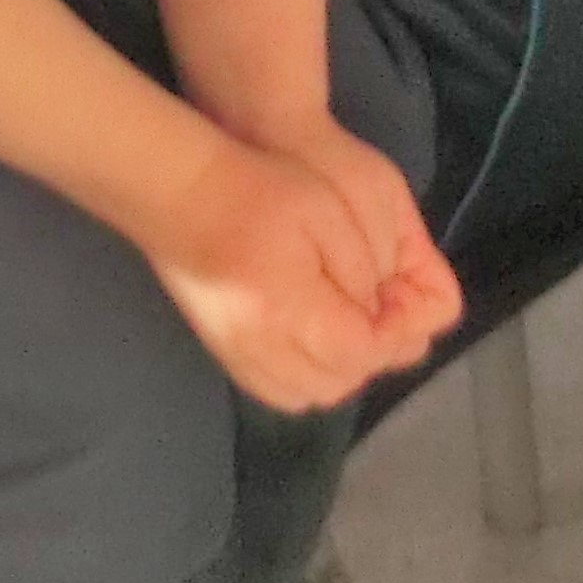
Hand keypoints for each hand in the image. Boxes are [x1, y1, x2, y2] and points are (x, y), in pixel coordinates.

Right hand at [148, 139, 456, 410]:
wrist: (177, 194)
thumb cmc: (257, 190)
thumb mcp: (325, 211)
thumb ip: (362, 268)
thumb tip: (380, 310)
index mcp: (290, 310)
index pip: (361, 350)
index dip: (394, 332)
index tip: (405, 301)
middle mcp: (263, 348)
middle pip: (339, 380)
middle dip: (372, 353)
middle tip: (383, 311)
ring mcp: (239, 357)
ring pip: (311, 392)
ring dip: (342, 368)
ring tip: (353, 326)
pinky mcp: (225, 354)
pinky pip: (280, 389)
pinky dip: (310, 375)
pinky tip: (317, 342)